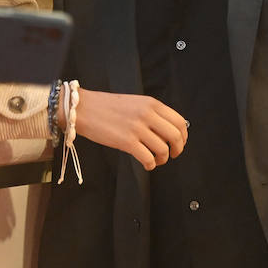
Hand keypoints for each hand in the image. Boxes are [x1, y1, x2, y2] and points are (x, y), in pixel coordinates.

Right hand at [70, 89, 188, 170]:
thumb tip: (168, 130)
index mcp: (152, 104)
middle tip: (171, 155)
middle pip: (176, 136)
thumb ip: (152, 113)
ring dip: (162, 159)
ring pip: (163, 149)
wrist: (83, 109)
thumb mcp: (135, 103)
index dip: (184, 136)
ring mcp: (137, 128)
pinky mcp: (127, 142)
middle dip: (177, 150)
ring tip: (155, 160)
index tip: (179, 143)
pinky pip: (148, 158)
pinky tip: (146, 164)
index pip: (179, 121)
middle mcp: (147, 115)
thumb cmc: (107, 107)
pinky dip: (150, 165)